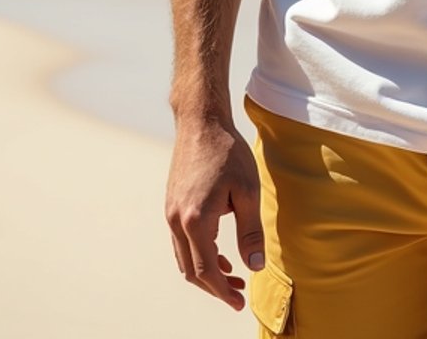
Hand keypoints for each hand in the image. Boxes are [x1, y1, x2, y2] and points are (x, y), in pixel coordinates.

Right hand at [165, 116, 264, 309]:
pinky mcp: (172, 205)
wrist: (200, 122)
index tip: (239, 303)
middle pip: (192, 271)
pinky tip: (219, 252)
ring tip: (232, 274)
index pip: (207, 271)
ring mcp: (171, 213)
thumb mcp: (247, 191)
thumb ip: (250, 231)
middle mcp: (177, 221)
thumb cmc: (227, 152)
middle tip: (239, 293)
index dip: (223, 292)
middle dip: (215, 287)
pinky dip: (198, 254)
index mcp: (196, 220)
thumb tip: (255, 265)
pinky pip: (182, 242)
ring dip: (206, 272)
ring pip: (184, 258)